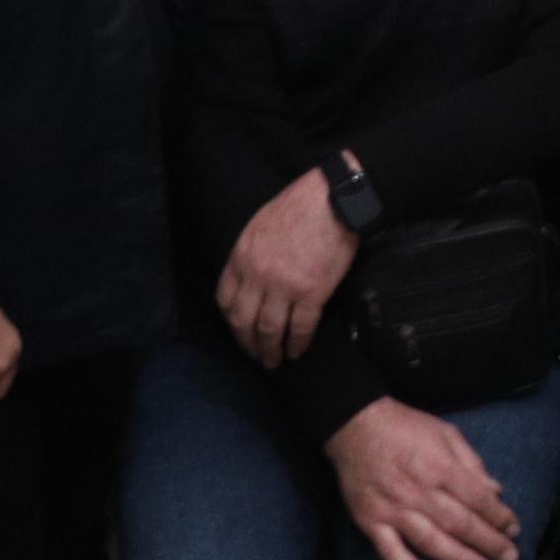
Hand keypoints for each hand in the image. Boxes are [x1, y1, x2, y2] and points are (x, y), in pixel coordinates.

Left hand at [217, 169, 359, 367]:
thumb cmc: (300, 205)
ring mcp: (284, 287)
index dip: (230, 319)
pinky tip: (298, 351)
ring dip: (270, 351)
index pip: (225, 299)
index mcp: (242, 257)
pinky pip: (301, 327)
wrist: (334, 198)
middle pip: (244, 321)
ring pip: (270, 330)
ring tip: (274, 361)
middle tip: (255, 355)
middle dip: (247, 343)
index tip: (239, 328)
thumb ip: (251, 252)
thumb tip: (252, 275)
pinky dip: (298, 344)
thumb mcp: (260, 224)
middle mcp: (258, 276)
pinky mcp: (312, 293)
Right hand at [326, 397, 520, 559]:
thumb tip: (496, 490)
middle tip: (510, 558)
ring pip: (431, 540)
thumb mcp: (446, 433)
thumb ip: (472, 463)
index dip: (499, 516)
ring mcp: (394, 509)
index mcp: (440, 467)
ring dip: (459, 559)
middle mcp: (419, 491)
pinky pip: (390, 551)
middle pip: (460, 522)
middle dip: (488, 542)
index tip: (514, 530)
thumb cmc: (406, 428)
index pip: (477, 498)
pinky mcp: (371, 522)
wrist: (355, 426)